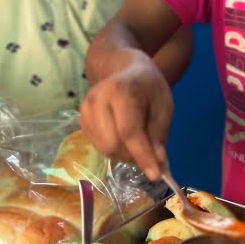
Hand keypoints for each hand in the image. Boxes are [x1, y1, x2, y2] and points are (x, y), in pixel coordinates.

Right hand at [79, 49, 173, 180]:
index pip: (129, 131)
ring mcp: (85, 109)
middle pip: (111, 143)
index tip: (155, 175)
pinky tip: (123, 138)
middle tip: (149, 154)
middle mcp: (97, 99)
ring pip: (103, 148)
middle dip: (132, 156)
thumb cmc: (148, 87)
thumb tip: (157, 163)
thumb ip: (159, 134)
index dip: (142, 155)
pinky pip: (97, 145)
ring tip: (137, 144)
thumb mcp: (163, 106)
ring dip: (123, 154)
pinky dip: (113, 149)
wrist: (122, 68)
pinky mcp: (81, 120)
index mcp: (121, 91)